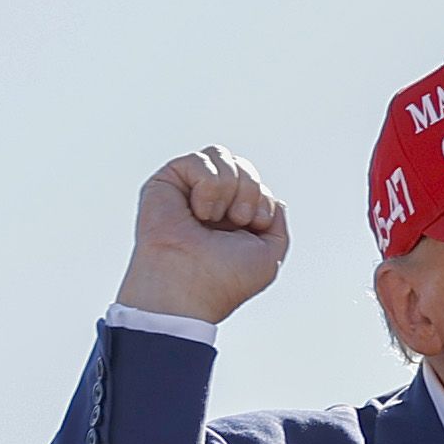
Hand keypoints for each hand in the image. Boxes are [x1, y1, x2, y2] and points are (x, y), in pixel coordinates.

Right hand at [118, 148, 286, 323]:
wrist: (189, 288)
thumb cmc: (225, 279)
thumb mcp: (270, 254)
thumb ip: (276, 221)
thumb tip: (267, 194)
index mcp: (231, 217)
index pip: (256, 183)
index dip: (261, 200)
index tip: (253, 225)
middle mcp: (209, 202)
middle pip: (242, 165)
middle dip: (249, 190)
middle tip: (237, 220)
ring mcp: (187, 190)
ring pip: (221, 155)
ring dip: (229, 187)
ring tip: (211, 217)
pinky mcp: (166, 182)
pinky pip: (200, 160)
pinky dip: (208, 185)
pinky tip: (197, 212)